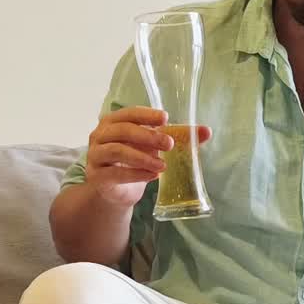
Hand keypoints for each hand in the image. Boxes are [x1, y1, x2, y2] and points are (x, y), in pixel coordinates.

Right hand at [86, 106, 211, 206]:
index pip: (129, 113)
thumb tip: (207, 131)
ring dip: (143, 158)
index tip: (166, 119)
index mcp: (113, 122)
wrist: (116, 189)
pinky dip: (136, 174)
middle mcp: (100, 135)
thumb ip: (178, 137)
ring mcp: (96, 156)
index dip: (146, 115)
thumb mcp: (155, 146)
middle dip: (148, 136)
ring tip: (163, 166)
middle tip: (169, 144)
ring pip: (118, 151)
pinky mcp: (97, 176)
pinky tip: (152, 176)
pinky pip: (115, 173)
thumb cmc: (135, 160)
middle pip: (123, 130)